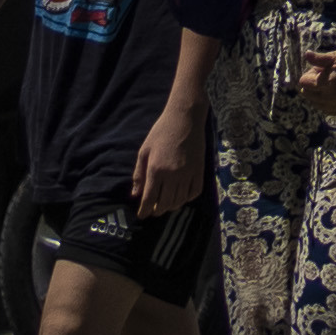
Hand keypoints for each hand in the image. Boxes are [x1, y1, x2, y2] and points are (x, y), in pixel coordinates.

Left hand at [137, 112, 209, 228]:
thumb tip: (135, 195)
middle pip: (166, 203)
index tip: (142, 215)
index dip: (145, 210)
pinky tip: (182, 196)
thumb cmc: (161, 132)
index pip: (150, 199)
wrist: (185, 118)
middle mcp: (173, 175)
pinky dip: (187, 198)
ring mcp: (188, 173)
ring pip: (180, 200)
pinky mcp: (200, 170)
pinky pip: (195, 192)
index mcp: (156, 170)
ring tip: (166, 205)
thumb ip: (139, 174)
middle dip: (158, 211)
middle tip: (153, 211)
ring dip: (172, 206)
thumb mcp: (144, 151)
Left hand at [295, 34, 335, 112]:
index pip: (303, 83)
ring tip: (330, 84)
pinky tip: (334, 93)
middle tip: (324, 76)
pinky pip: (328, 110)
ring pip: (316, 104)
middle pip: (308, 95)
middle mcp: (333, 97)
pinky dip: (327, 103)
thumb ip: (318, 59)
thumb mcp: (335, 56)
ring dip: (319, 95)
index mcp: (328, 83)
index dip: (309, 75)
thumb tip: (307, 54)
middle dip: (312, 85)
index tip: (318, 70)